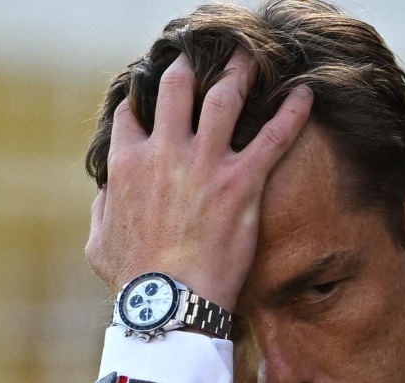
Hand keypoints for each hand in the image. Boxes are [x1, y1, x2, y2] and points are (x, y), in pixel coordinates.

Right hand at [85, 49, 312, 310]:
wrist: (169, 303)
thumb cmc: (134, 282)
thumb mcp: (99, 244)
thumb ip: (102, 211)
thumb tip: (105, 197)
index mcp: (128, 164)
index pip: (132, 114)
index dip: (143, 101)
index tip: (153, 98)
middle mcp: (165, 151)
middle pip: (175, 89)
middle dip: (188, 67)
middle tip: (200, 58)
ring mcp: (205, 163)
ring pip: (223, 98)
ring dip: (238, 73)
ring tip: (248, 57)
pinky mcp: (241, 182)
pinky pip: (273, 136)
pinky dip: (292, 112)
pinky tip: (305, 95)